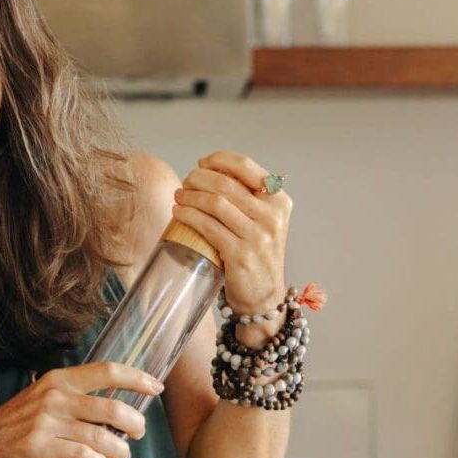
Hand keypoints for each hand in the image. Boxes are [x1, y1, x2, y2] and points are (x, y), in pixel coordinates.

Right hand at [0, 362, 162, 457]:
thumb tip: (113, 408)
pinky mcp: (39, 447)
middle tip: (138, 434)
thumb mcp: (43, 399)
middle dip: (134, 423)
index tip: (156, 388)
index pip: (107, 372)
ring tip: (123, 456)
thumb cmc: (16, 426)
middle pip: (111, 408)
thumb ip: (71, 397)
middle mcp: (54, 396)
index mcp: (59, 380)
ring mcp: (46, 421)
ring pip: (100, 436)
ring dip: (121, 450)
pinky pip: (80, 455)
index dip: (137, 379)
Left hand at [170, 151, 289, 317]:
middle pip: (226, 184)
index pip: (246, 166)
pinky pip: (208, 227)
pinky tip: (179, 212)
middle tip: (185, 182)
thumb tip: (209, 172)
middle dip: (198, 178)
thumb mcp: (263, 221)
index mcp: (279, 201)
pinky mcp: (240, 254)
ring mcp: (257, 236)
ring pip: (215, 203)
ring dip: (190, 196)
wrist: (264, 296)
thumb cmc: (256, 254)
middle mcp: (272, 216)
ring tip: (178, 195)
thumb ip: (246, 198)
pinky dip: (189, 216)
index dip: (218, 160)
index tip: (201, 164)